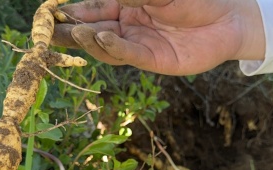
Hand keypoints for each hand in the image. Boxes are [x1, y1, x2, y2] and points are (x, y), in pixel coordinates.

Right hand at [52, 0, 264, 74]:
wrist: (225, 19)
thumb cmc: (192, 0)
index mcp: (125, 7)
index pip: (93, 9)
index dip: (71, 11)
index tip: (50, 11)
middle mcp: (128, 27)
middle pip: (93, 31)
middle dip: (71, 31)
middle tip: (47, 32)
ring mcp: (139, 45)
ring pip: (108, 46)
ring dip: (90, 40)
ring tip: (73, 32)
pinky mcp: (154, 60)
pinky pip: (130, 54)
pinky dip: (116, 47)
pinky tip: (103, 37)